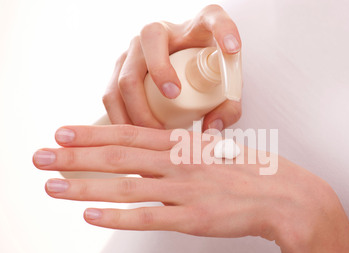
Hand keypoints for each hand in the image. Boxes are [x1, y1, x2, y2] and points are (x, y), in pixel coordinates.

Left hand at [33, 125, 329, 239]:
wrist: (285, 197)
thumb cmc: (253, 172)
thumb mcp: (217, 149)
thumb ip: (187, 150)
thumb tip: (165, 149)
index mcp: (185, 146)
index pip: (130, 134)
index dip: (93, 133)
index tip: (64, 132)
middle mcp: (179, 164)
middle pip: (118, 158)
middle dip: (76, 157)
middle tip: (42, 157)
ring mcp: (185, 191)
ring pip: (126, 187)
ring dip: (86, 186)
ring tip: (53, 186)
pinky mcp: (193, 219)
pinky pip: (149, 218)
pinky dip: (118, 217)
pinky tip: (92, 216)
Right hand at [103, 5, 241, 130]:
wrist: (183, 72)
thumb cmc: (206, 77)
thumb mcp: (224, 91)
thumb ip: (228, 109)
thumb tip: (211, 128)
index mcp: (198, 27)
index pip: (214, 18)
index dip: (224, 30)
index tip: (234, 48)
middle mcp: (163, 30)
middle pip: (151, 39)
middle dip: (160, 70)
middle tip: (175, 97)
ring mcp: (136, 49)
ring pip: (125, 72)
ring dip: (138, 106)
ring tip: (156, 131)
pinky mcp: (120, 69)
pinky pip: (111, 93)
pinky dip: (121, 117)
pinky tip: (136, 135)